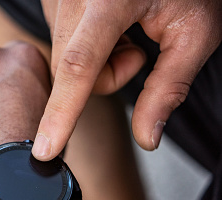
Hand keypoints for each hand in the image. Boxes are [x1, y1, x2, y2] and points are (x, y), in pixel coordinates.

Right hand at [32, 0, 221, 159]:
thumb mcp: (194, 32)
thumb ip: (167, 88)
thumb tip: (147, 138)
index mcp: (109, 0)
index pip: (80, 65)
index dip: (61, 112)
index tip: (44, 148)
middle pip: (70, 72)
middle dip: (105, 78)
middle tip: (137, 52)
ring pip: (64, 63)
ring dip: (96, 64)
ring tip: (124, 34)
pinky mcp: (54, 3)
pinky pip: (62, 47)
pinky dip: (87, 49)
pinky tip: (108, 28)